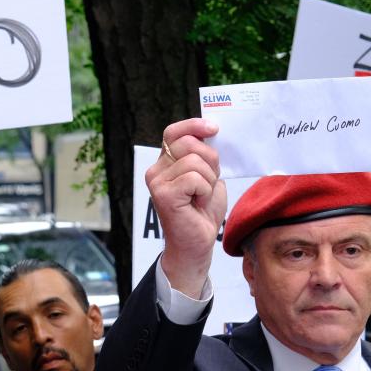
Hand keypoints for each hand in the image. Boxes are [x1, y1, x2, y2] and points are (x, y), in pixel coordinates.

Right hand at [150, 118, 224, 297]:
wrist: (196, 246)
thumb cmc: (202, 214)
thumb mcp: (208, 178)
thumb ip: (205, 158)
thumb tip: (212, 133)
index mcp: (165, 163)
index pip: (174, 132)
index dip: (194, 125)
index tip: (214, 128)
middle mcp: (156, 170)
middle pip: (189, 143)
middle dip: (210, 160)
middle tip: (210, 182)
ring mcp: (157, 182)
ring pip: (195, 161)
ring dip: (209, 180)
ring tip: (202, 197)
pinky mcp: (163, 194)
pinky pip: (195, 178)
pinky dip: (205, 191)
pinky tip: (198, 204)